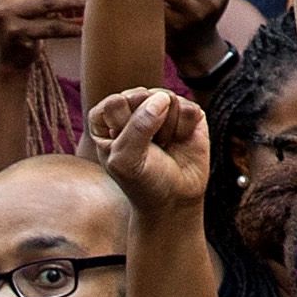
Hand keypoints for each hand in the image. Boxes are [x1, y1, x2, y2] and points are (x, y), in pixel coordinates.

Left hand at [81, 87, 214, 219]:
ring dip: (167, 129)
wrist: (174, 200)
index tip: (128, 150)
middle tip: (149, 149)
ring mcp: (162, 106)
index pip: (115, 103)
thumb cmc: (142, 181)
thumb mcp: (127, 161)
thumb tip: (162, 97)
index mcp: (107, 116)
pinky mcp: (187, 112)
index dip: (125, 128)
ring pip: (167, 98)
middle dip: (148, 126)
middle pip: (142, 95)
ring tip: (164, 146)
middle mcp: (134, 106)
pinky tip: (180, 141)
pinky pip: (188, 108)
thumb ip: (137, 126)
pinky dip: (185, 129)